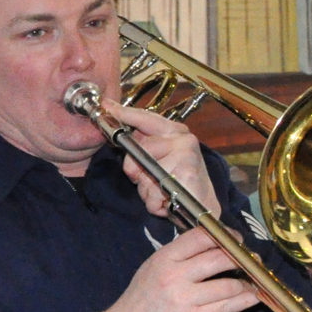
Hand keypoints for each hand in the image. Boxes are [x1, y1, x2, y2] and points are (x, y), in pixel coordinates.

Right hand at [82, 228, 257, 311]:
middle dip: (241, 258)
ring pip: (228, 285)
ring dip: (246, 283)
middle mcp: (174, 275)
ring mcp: (184, 299)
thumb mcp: (154, 268)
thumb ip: (181, 256)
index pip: (201, 236)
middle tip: (253, 261)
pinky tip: (253, 297)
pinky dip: (245, 301)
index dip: (225, 235)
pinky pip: (227, 307)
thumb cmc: (141, 300)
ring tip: (252, 282)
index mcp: (165, 257)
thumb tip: (216, 245)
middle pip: (219, 258)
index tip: (237, 240)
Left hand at [107, 101, 221, 219]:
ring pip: (145, 176)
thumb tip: (121, 141)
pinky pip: (154, 192)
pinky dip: (155, 204)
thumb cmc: (181, 184)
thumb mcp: (160, 162)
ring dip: (148, 192)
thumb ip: (144, 150)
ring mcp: (186, 154)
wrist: (206, 206)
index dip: (124, 113)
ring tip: (163, 194)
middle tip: (151, 182)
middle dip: (136, 172)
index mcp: (175, 132)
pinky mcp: (187, 172)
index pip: (145, 118)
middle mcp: (183, 139)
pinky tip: (168, 202)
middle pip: (139, 150)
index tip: (106, 106)